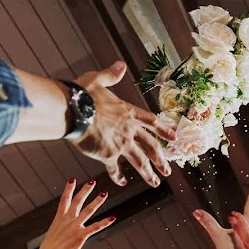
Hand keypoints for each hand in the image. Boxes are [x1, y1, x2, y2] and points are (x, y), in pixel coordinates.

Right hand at [34, 179, 113, 248]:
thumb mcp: (52, 236)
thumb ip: (59, 232)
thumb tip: (59, 233)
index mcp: (59, 219)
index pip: (64, 199)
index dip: (68, 189)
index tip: (72, 179)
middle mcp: (67, 220)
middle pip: (77, 201)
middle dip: (85, 190)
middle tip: (92, 182)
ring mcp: (74, 226)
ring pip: (88, 210)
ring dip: (97, 201)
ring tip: (104, 193)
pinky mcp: (81, 235)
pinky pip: (95, 227)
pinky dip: (105, 222)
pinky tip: (112, 218)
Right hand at [74, 62, 175, 187]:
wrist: (74, 111)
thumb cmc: (83, 94)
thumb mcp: (98, 80)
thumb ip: (111, 75)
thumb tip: (120, 65)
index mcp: (128, 112)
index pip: (152, 122)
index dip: (164, 130)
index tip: (174, 139)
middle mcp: (129, 130)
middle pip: (150, 146)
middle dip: (160, 160)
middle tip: (167, 171)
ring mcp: (121, 144)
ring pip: (139, 161)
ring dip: (148, 173)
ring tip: (155, 183)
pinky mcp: (108, 155)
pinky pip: (115, 169)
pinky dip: (118, 177)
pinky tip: (122, 183)